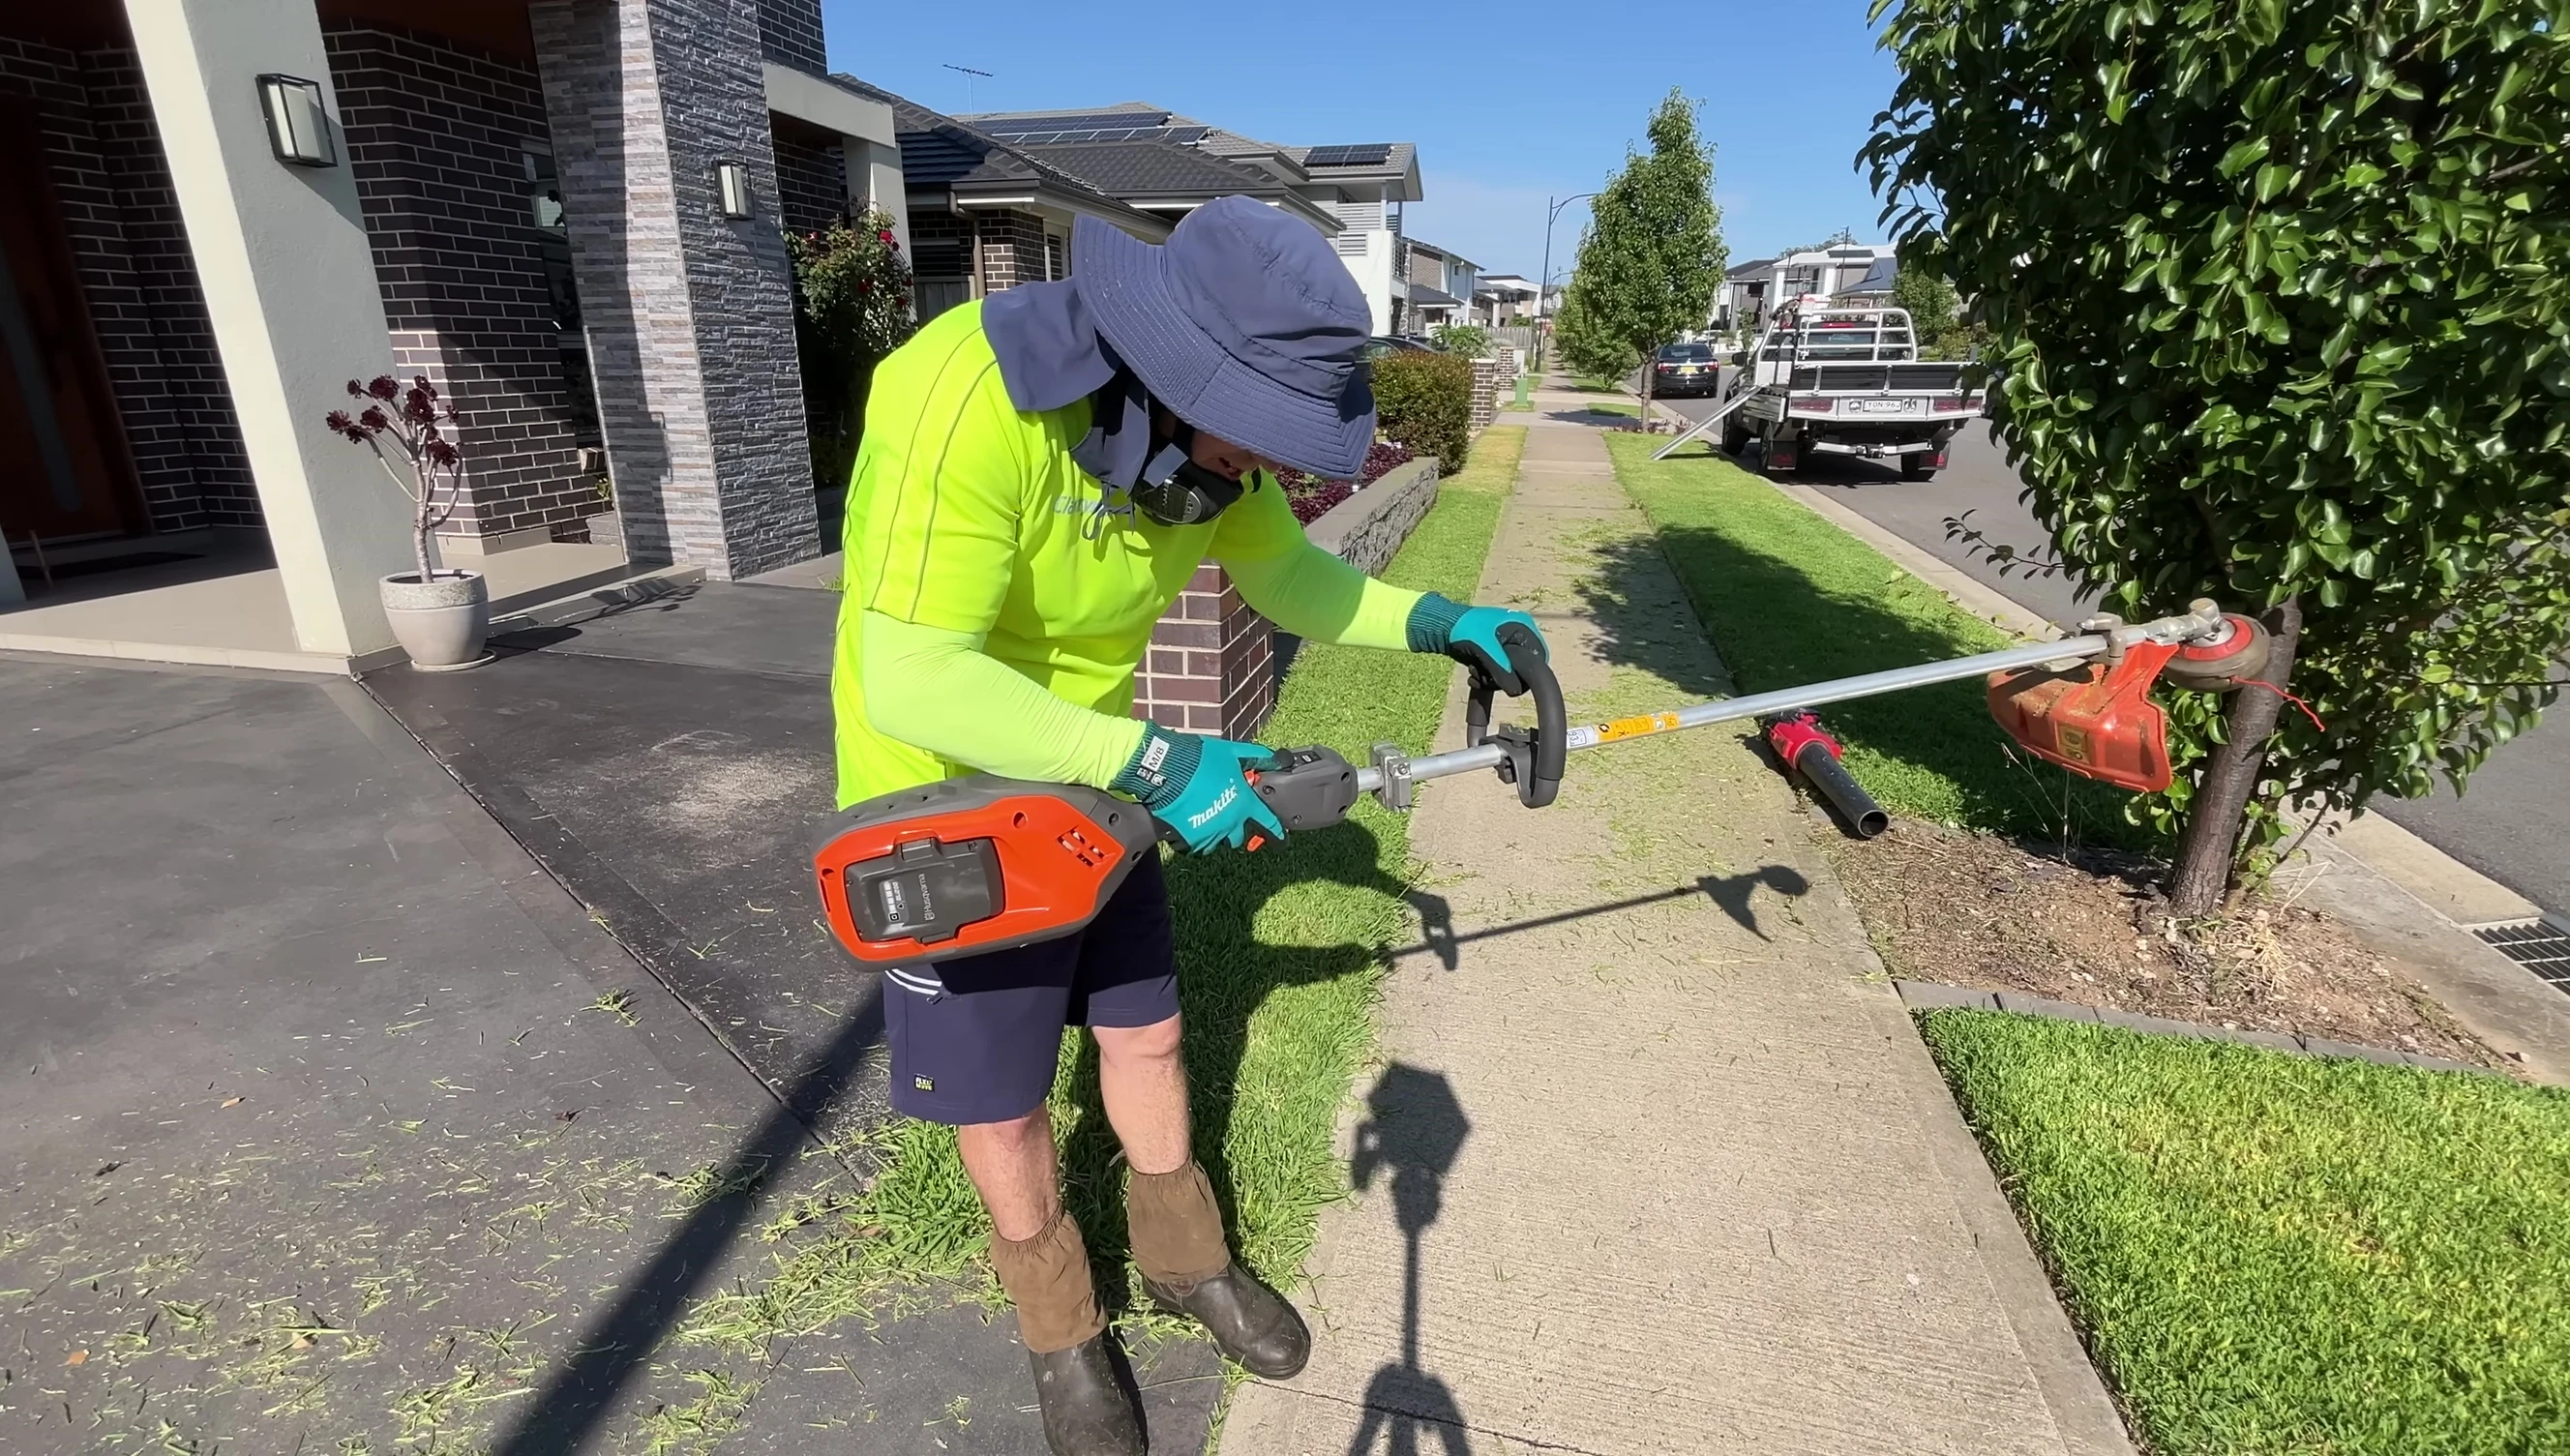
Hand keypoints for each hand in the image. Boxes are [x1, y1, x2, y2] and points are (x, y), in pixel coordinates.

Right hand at [1111, 725, 1287, 853]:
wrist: (1167, 770)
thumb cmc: (1200, 760)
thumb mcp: (1232, 752)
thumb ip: (1257, 757)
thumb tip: (1276, 758)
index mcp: (1244, 803)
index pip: (1268, 823)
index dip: (1276, 832)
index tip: (1281, 839)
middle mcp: (1231, 823)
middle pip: (1240, 837)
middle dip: (1236, 828)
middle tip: (1226, 815)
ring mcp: (1211, 834)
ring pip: (1219, 842)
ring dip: (1217, 832)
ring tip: (1206, 816)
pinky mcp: (1192, 840)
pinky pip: (1200, 845)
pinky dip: (1199, 837)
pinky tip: (1193, 823)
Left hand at [1406, 592, 1549, 693]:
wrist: (1443, 628)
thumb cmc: (1465, 630)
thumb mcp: (1486, 650)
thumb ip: (1503, 669)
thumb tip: (1516, 690)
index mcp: (1523, 627)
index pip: (1539, 656)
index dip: (1528, 673)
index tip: (1511, 682)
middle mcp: (1518, 636)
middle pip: (1523, 669)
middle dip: (1503, 677)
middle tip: (1487, 676)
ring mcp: (1506, 647)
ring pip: (1509, 675)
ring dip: (1491, 679)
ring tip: (1475, 672)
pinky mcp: (1495, 656)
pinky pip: (1498, 674)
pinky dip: (1486, 678)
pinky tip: (1473, 674)